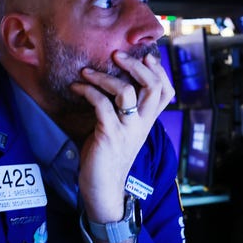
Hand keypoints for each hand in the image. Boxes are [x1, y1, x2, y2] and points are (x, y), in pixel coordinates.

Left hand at [70, 50, 174, 224]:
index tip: (146, 55)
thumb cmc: (108, 156)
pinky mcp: (109, 135)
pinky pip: (101, 104)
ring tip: (86, 71)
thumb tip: (114, 82)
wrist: (104, 189)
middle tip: (116, 54)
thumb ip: (124, 110)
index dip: (160, 70)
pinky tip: (76, 88)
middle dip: (136, 65)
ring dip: (104, 76)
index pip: (166, 91)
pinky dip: (87, 91)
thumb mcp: (122, 130)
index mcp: (147, 121)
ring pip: (126, 91)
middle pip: (153, 86)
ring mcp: (127, 129)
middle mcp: (142, 124)